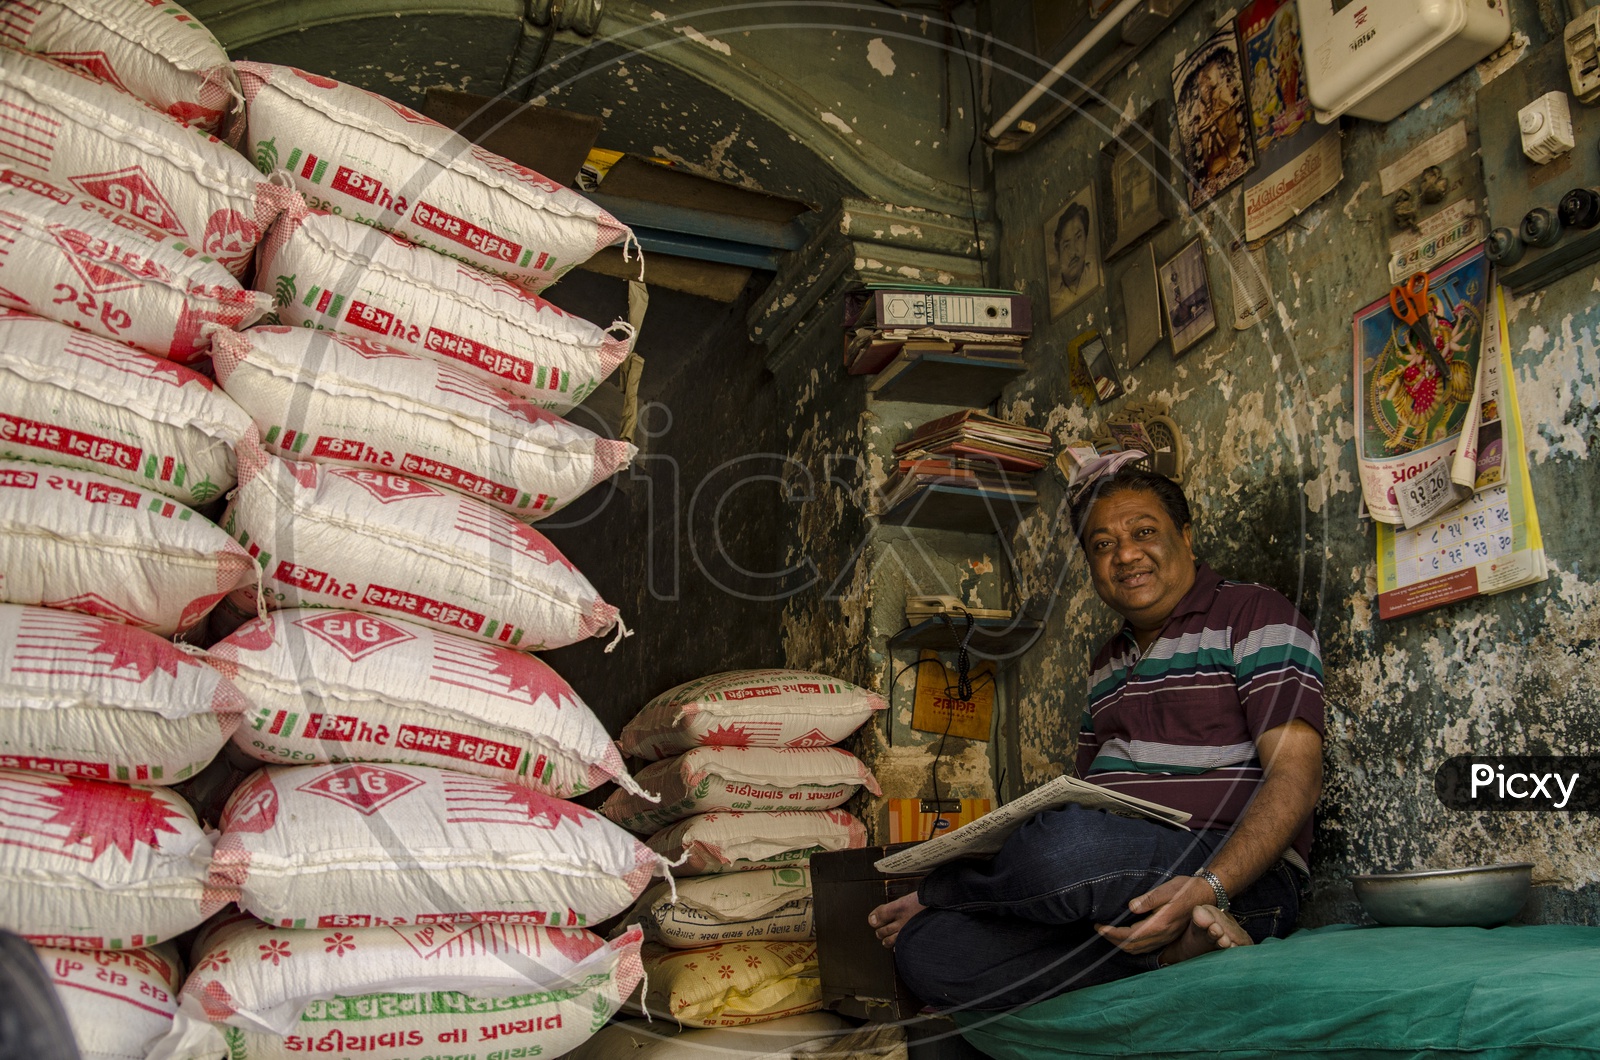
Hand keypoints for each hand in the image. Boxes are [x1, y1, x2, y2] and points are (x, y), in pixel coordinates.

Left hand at [1093, 875, 1212, 954]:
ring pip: (1139, 949)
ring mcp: (1167, 937)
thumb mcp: (1167, 889)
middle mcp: (1163, 935)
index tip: (1099, 926)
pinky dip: (1133, 944)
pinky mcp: (1169, 936)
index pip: (1130, 935)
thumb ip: (1149, 899)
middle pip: (1132, 946)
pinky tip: (1127, 936)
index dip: (1112, 933)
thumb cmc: (1186, 889)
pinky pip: (1147, 947)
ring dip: (1121, 943)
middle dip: (1113, 940)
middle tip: (1099, 929)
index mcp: (1160, 924)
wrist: (1207, 894)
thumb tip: (1131, 907)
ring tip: (1109, 933)